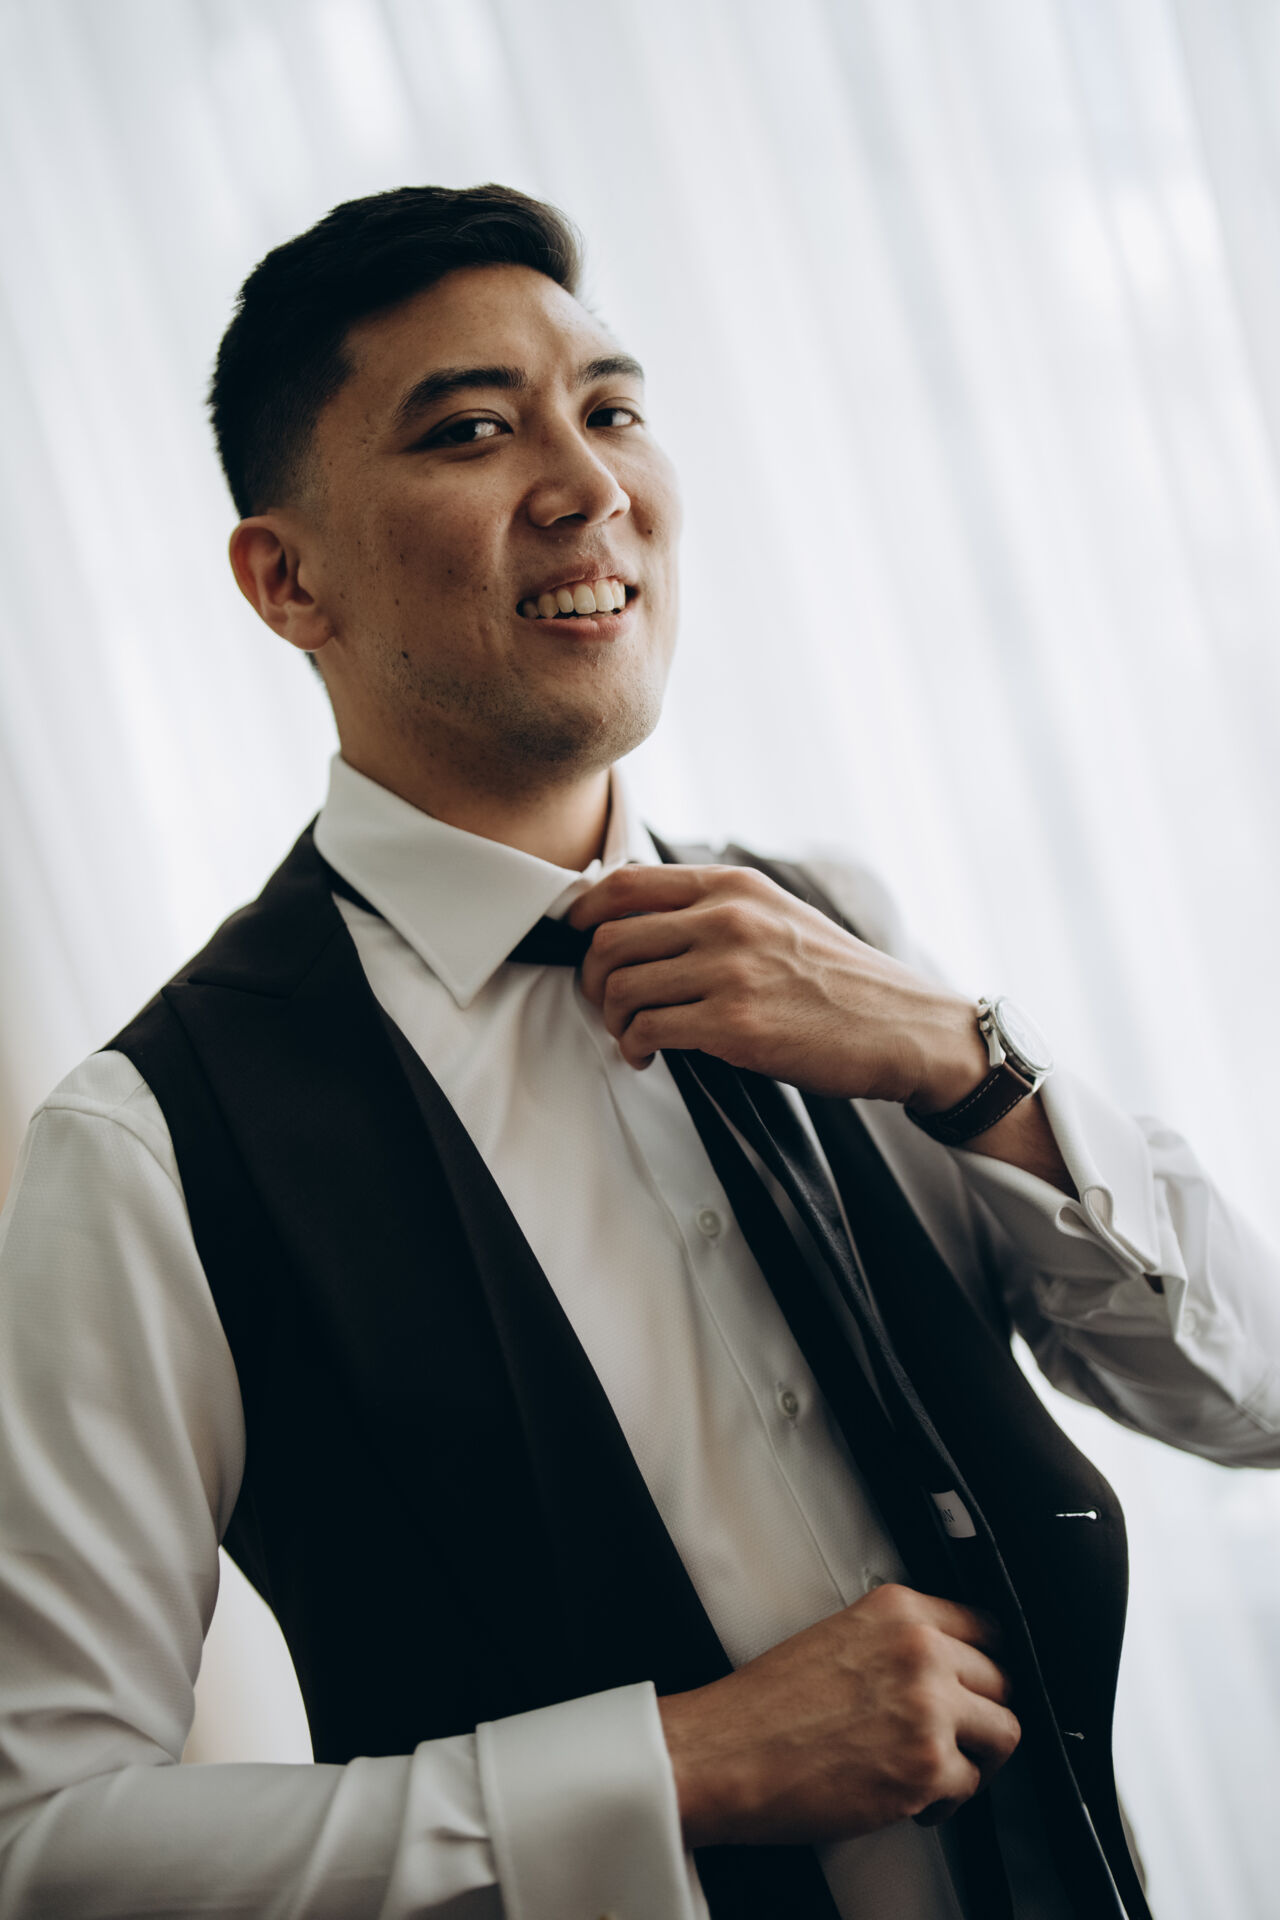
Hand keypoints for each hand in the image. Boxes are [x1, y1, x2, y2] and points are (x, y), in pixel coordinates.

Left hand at [569, 864, 987, 1107]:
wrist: (904, 1027)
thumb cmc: (842, 981)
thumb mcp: (780, 917)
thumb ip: (718, 910)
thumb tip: (645, 924)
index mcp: (734, 886)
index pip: (627, 882)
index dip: (585, 912)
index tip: (578, 937)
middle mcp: (727, 919)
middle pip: (611, 937)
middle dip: (593, 977)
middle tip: (606, 1002)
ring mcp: (729, 969)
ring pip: (621, 985)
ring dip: (611, 1018)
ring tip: (631, 1034)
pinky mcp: (733, 1023)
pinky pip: (647, 1029)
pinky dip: (634, 1047)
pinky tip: (648, 1055)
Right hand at [656, 1584, 1019, 1847]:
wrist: (725, 1753)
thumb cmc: (764, 1707)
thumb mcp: (837, 1639)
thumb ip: (896, 1643)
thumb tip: (941, 1669)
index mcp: (898, 1610)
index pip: (985, 1626)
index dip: (986, 1663)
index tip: (983, 1683)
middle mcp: (920, 1650)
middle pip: (1002, 1679)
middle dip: (982, 1714)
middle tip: (960, 1735)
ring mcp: (929, 1707)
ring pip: (1002, 1733)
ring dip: (975, 1758)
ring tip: (941, 1770)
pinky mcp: (927, 1766)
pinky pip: (970, 1786)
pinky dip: (946, 1802)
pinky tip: (912, 1798)